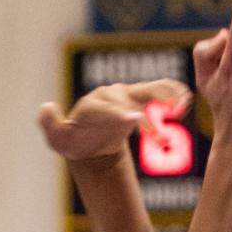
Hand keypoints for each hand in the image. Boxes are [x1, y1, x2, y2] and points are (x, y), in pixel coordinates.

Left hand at [38, 79, 191, 162]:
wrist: (88, 138)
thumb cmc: (74, 140)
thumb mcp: (58, 139)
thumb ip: (51, 126)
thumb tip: (46, 107)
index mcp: (91, 106)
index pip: (104, 108)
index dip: (117, 113)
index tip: (132, 120)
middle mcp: (110, 95)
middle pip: (128, 101)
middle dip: (144, 117)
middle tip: (159, 135)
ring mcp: (126, 95)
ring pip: (146, 92)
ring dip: (164, 97)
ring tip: (181, 105)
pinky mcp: (140, 99)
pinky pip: (157, 91)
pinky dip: (171, 93)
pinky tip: (185, 99)